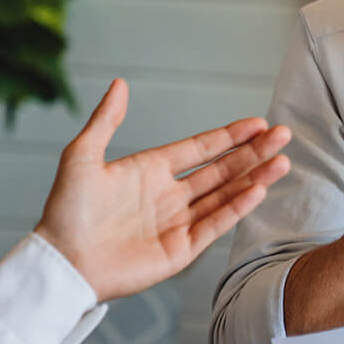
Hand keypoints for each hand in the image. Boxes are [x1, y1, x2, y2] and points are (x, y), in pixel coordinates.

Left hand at [34, 79, 291, 302]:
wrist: (60, 261)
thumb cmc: (65, 211)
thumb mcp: (81, 156)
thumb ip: (105, 120)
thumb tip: (120, 83)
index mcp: (151, 171)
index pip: (201, 149)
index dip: (229, 136)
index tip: (257, 123)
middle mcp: (170, 195)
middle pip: (221, 169)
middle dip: (253, 153)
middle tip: (282, 135)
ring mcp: (178, 223)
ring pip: (225, 195)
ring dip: (254, 178)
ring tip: (282, 161)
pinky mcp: (181, 250)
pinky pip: (215, 225)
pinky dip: (237, 208)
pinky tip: (257, 190)